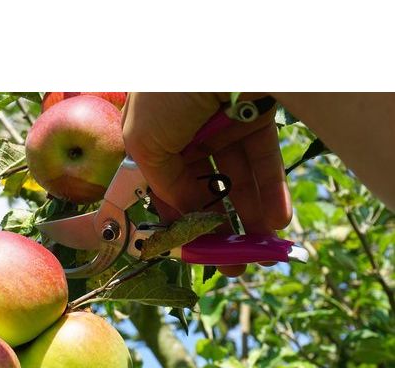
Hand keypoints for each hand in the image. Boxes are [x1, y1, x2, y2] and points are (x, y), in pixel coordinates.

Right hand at [122, 92, 291, 275]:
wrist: (215, 48)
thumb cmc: (166, 91)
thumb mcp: (146, 142)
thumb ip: (164, 183)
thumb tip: (187, 212)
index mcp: (156, 143)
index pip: (170, 192)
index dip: (184, 225)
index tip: (199, 255)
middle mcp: (189, 138)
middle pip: (207, 191)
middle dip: (221, 229)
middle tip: (235, 264)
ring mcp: (223, 128)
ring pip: (238, 181)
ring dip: (250, 217)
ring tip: (262, 250)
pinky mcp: (257, 119)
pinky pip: (264, 161)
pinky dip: (271, 190)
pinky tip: (276, 221)